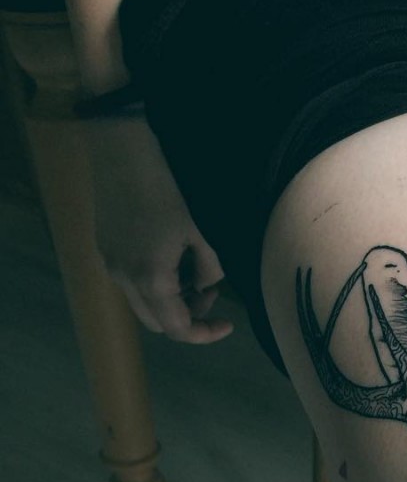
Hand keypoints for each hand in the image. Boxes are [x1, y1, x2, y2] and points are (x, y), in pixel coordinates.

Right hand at [84, 115, 233, 343]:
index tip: (227, 324)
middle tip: (210, 292)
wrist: (121, 147)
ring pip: (143, 304)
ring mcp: (110, 265)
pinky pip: (132, 282)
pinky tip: (170, 257)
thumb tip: (206, 286)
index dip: (205, 334)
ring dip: (171, 300)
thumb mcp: (202, 231)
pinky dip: (154, 284)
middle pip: (158, 323)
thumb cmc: (166, 187)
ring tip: (193, 272)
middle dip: (187, 317)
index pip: (178, 329)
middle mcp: (124, 279)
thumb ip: (211, 269)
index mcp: (150, 279)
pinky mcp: (105, 249)